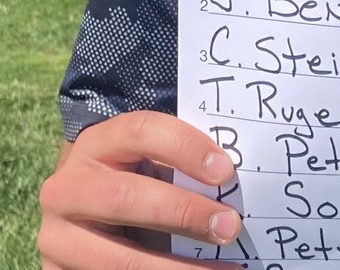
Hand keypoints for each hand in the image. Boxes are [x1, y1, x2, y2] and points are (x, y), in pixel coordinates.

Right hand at [39, 111, 242, 268]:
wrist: (79, 214)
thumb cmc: (132, 179)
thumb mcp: (145, 162)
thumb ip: (177, 165)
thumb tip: (235, 182)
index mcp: (96, 144)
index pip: (140, 131)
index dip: (185, 147)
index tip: (226, 172)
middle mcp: (66, 188)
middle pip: (126, 197)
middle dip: (184, 213)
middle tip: (230, 227)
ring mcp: (57, 238)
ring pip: (118, 259)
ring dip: (176, 269)